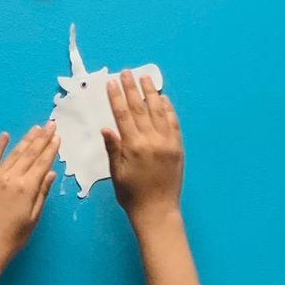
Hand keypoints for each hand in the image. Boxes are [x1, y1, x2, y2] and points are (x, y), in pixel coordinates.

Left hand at [0, 123, 59, 273]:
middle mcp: (12, 178)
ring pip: (13, 154)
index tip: (57, 137)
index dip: (50, 149)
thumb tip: (50, 173)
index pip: (42, 163)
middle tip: (50, 124)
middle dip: (42, 138)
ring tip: (35, 128)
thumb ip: (42, 193)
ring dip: (25, 140)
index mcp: (27, 188)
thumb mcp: (33, 217)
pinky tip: (4, 135)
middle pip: (30, 154)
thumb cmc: (14, 236)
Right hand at [102, 71, 182, 230]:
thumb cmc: (131, 194)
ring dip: (151, 93)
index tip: (111, 83)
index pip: (123, 115)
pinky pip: (173, 124)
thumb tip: (107, 129)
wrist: (157, 211)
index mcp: (133, 147)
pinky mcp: (178, 148)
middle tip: (126, 73)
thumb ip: (113, 149)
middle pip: (140, 108)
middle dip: (131, 89)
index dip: (116, 97)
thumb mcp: (116, 173)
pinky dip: (168, 109)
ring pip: (158, 111)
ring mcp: (167, 143)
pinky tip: (163, 99)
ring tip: (145, 78)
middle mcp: (152, 141)